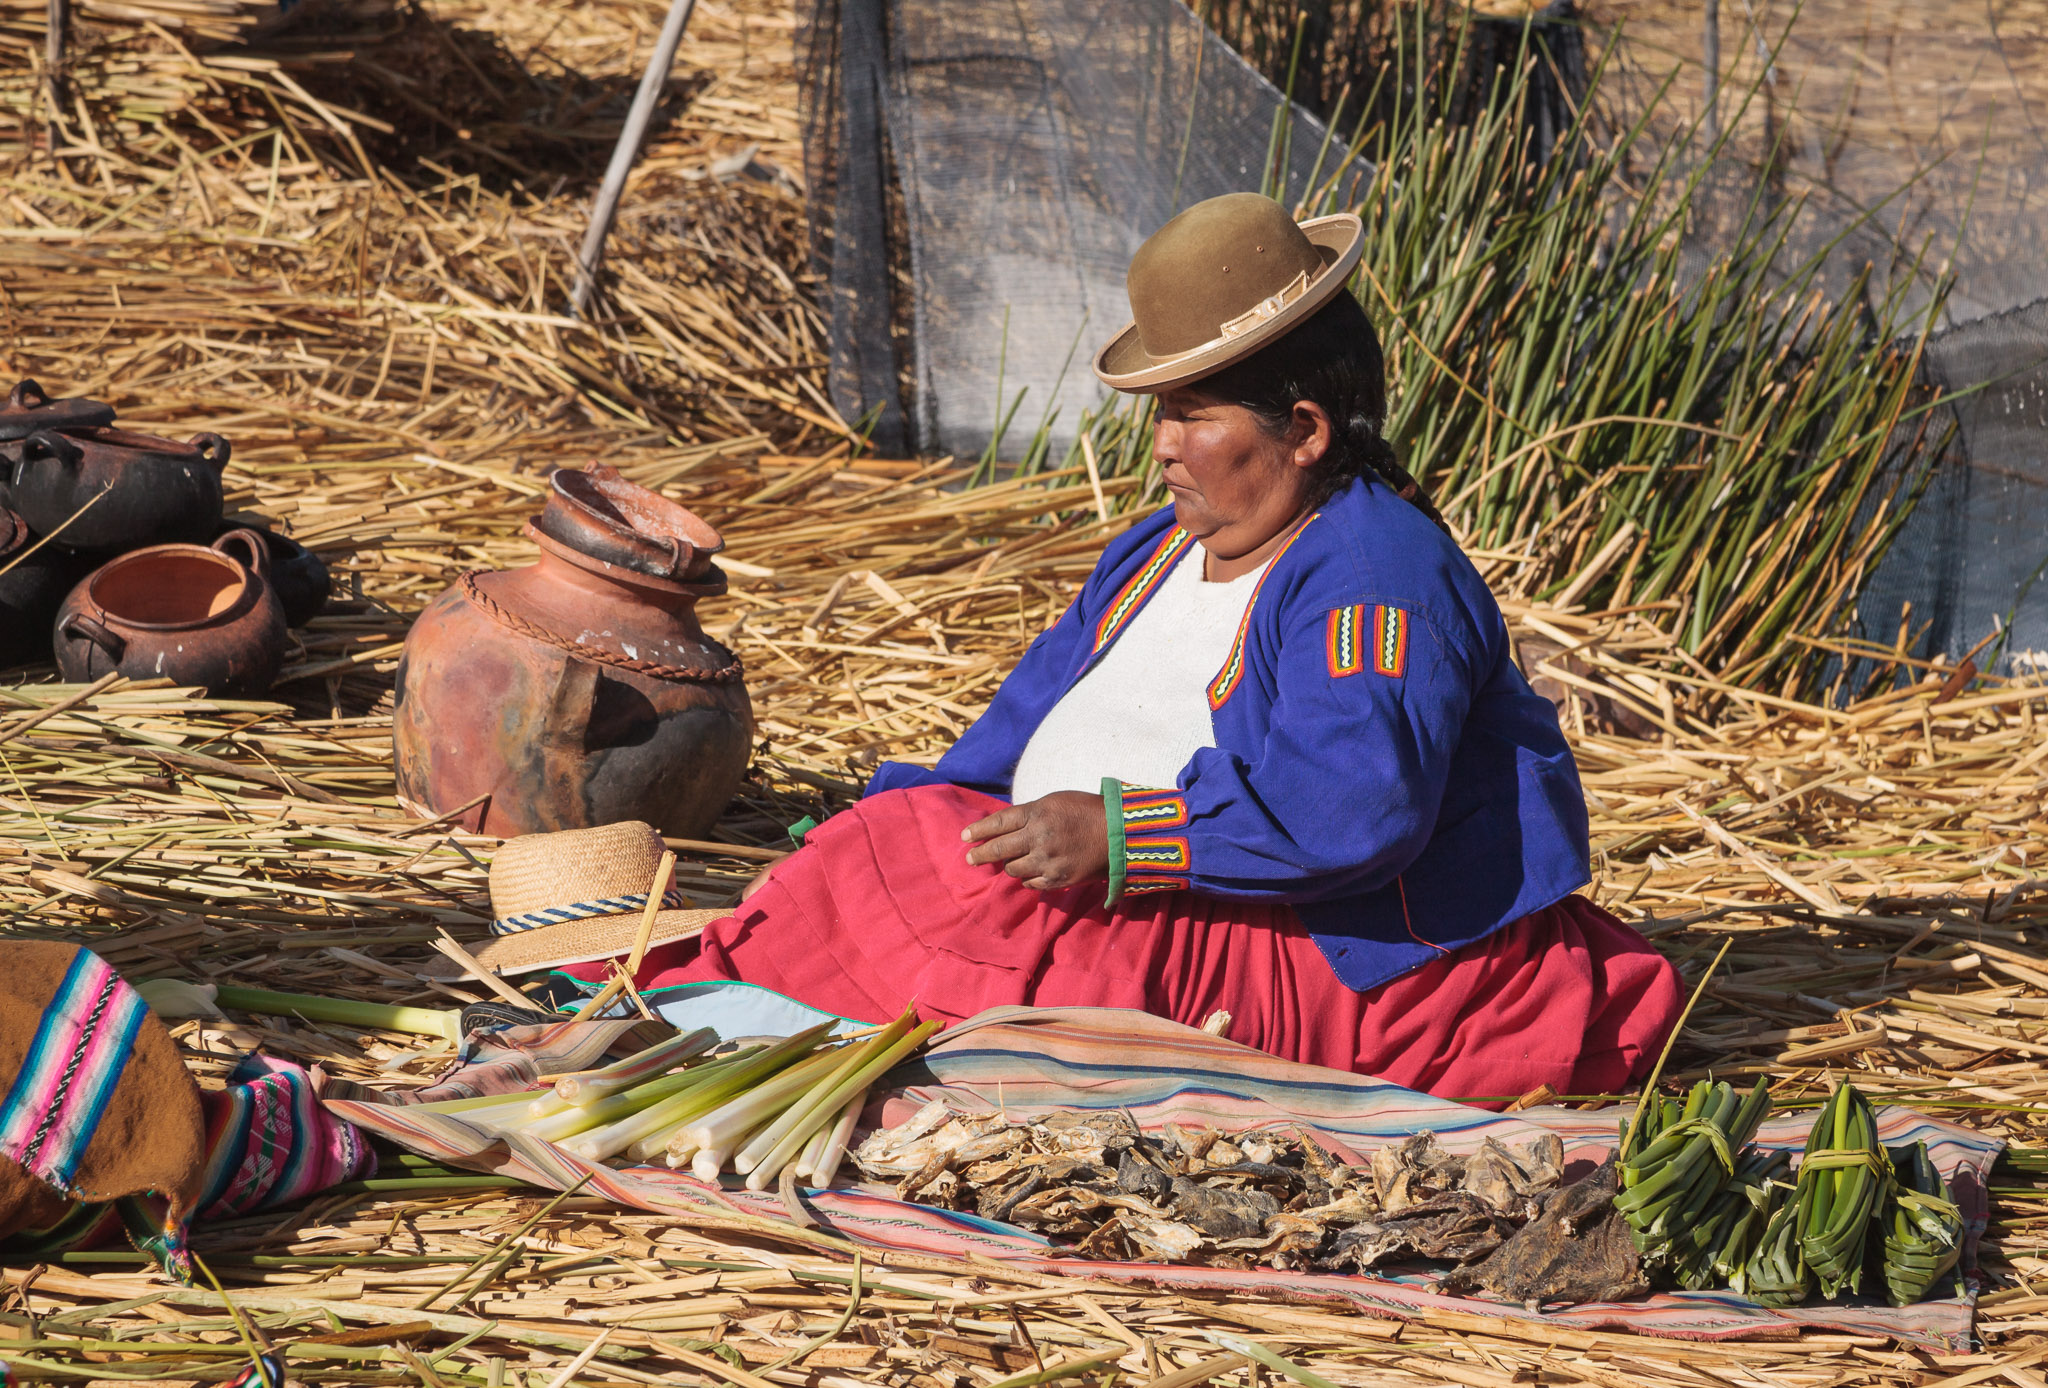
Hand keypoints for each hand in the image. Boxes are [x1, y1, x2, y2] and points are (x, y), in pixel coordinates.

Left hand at [963, 791, 1107, 890]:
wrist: (1119, 832)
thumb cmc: (1086, 811)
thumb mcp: (1055, 801)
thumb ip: (1029, 813)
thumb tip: (1004, 826)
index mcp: (1037, 813)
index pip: (998, 822)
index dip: (978, 830)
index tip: (964, 837)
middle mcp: (1039, 837)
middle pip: (999, 848)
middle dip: (980, 855)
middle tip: (970, 859)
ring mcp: (1048, 860)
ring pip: (1013, 869)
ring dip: (1009, 865)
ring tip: (1010, 861)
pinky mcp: (1057, 878)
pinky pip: (1030, 883)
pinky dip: (1027, 877)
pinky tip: (1030, 871)